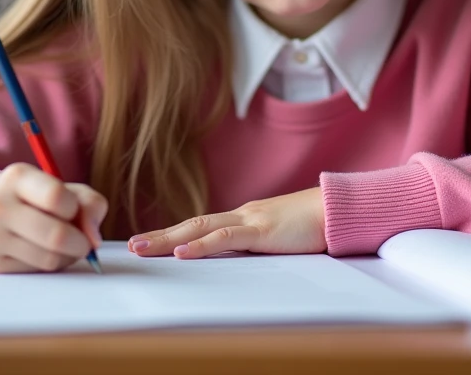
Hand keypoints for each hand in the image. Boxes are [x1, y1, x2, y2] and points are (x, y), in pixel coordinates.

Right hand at [0, 162, 106, 272]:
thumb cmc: (31, 198)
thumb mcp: (60, 186)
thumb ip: (89, 203)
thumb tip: (94, 238)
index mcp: (17, 176)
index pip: (57, 198)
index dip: (75, 209)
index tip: (74, 210)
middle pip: (56, 235)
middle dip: (81, 243)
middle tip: (84, 242)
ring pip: (49, 259)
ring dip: (68, 256)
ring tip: (64, 245)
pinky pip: (37, 270)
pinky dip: (51, 264)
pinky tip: (44, 251)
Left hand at [128, 187, 325, 259]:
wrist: (339, 209)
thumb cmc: (313, 225)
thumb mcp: (278, 238)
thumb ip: (257, 246)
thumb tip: (239, 261)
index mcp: (244, 218)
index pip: (201, 226)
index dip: (173, 234)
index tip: (149, 243)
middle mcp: (241, 215)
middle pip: (192, 224)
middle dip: (160, 236)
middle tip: (131, 246)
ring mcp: (250, 220)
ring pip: (200, 228)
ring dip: (168, 239)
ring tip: (142, 248)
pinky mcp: (262, 230)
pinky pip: (226, 238)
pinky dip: (202, 245)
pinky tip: (183, 252)